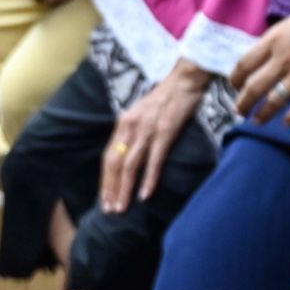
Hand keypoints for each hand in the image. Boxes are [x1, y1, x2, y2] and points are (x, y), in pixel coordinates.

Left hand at [100, 62, 209, 212]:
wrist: (184, 79)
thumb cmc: (165, 97)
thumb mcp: (141, 113)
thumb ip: (133, 132)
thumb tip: (126, 154)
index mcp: (123, 123)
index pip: (108, 157)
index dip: (105, 180)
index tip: (104, 199)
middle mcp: (130, 126)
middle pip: (115, 163)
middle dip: (111, 189)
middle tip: (110, 210)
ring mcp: (147, 130)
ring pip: (130, 165)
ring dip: (124, 189)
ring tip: (122, 208)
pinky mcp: (165, 132)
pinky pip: (154, 160)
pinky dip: (148, 179)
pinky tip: (145, 195)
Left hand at [229, 0, 289, 123]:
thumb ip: (278, 41)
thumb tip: (266, 54)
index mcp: (274, 39)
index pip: (244, 64)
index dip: (235, 79)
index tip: (235, 86)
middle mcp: (283, 58)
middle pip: (253, 87)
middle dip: (243, 103)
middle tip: (240, 111)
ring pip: (273, 101)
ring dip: (262, 114)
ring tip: (257, 121)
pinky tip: (287, 122)